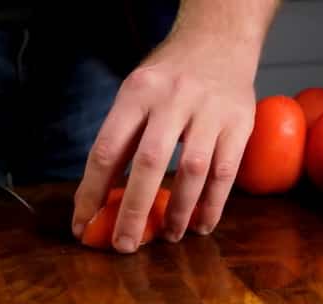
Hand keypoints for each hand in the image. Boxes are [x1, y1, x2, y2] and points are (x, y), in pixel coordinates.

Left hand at [71, 1, 277, 252]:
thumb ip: (122, 137)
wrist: (219, 40)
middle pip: (149, 163)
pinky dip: (212, 204)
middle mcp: (172, 99)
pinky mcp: (239, 123)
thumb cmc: (169, 75)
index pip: (107, 148)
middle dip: (133, 210)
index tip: (83, 224)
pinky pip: (226, 173)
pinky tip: (201, 224)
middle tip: (124, 245)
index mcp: (137, 92)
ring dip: (178, 211)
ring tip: (167, 236)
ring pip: (193, 170)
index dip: (92, 192)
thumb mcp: (136, 92)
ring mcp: (209, 110)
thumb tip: (103, 196)